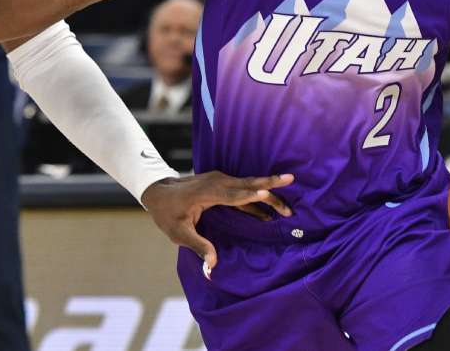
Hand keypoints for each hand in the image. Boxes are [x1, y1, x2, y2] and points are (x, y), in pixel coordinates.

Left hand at [140, 172, 293, 278]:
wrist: (158, 191)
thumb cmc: (167, 213)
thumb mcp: (179, 233)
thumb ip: (198, 247)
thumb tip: (212, 267)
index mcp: (207, 193)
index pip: (233, 195)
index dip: (250, 195)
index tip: (267, 191)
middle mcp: (217, 182)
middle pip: (248, 184)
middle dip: (271, 186)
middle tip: (291, 182)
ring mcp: (220, 180)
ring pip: (249, 184)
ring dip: (269, 191)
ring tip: (288, 205)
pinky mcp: (221, 183)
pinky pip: (243, 188)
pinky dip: (258, 193)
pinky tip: (270, 201)